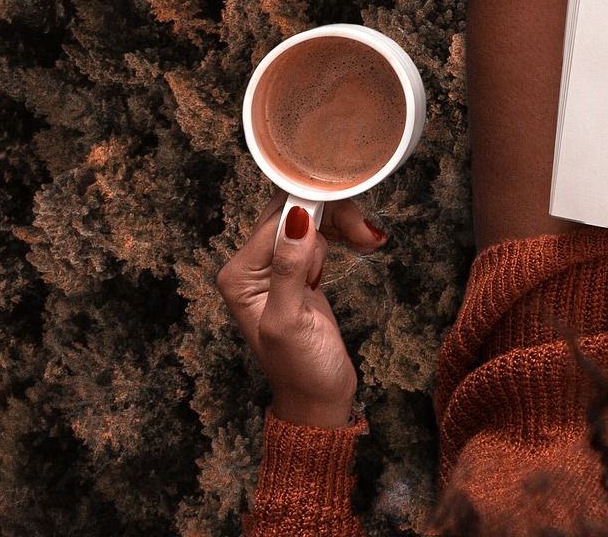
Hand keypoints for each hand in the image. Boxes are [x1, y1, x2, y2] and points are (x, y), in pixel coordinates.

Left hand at [217, 195, 388, 427]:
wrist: (319, 398)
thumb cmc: (300, 369)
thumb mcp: (290, 320)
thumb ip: (289, 268)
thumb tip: (296, 219)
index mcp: (239, 274)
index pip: (276, 219)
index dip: (316, 210)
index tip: (352, 219)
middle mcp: (252, 265)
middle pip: (294, 212)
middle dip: (334, 216)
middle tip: (366, 235)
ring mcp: (276, 266)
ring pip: (312, 219)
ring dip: (345, 225)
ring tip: (369, 243)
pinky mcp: (300, 270)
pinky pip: (321, 236)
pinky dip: (345, 235)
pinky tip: (364, 244)